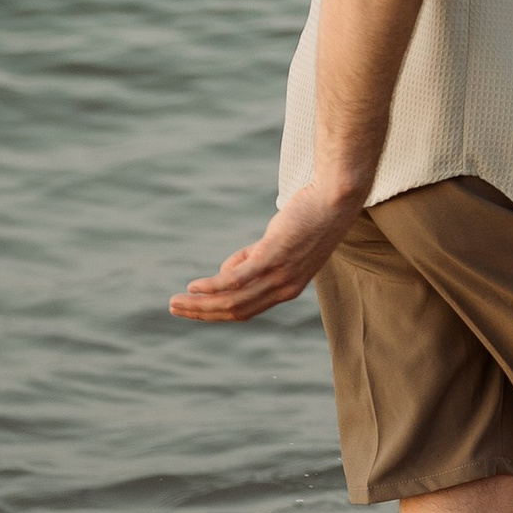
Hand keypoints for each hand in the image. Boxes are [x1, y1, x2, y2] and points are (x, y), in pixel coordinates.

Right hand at [169, 179, 367, 323]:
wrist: (336, 199)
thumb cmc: (309, 217)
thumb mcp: (279, 244)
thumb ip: (252, 259)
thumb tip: (223, 273)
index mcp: (287, 288)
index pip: (247, 310)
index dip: (217, 313)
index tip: (194, 310)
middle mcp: (284, 288)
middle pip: (236, 311)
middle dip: (203, 313)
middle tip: (176, 309)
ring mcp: (279, 274)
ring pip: (233, 301)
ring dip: (201, 305)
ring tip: (177, 302)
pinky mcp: (273, 256)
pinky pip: (237, 279)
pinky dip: (213, 286)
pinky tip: (194, 286)